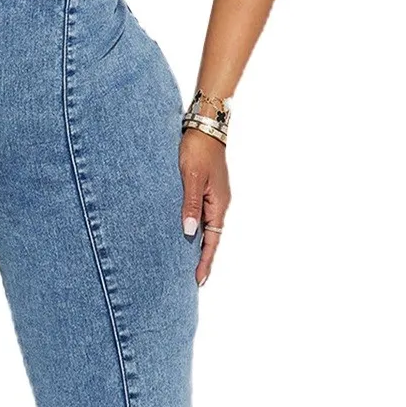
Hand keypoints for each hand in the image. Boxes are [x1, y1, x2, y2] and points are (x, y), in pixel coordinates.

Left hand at [179, 129, 229, 286]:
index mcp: (218, 203)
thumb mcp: (192, 177)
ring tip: (188, 263)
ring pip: (207, 227)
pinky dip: (196, 229)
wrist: (205, 126)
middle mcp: (219, 203)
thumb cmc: (197, 149)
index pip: (213, 240)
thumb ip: (190, 204)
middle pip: (211, 237)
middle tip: (193, 280)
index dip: (205, 261)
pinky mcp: (207, 189)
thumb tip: (188, 232)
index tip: (198, 280)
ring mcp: (214, 197)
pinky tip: (186, 235)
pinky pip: (202, 215)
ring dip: (199, 245)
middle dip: (203, 259)